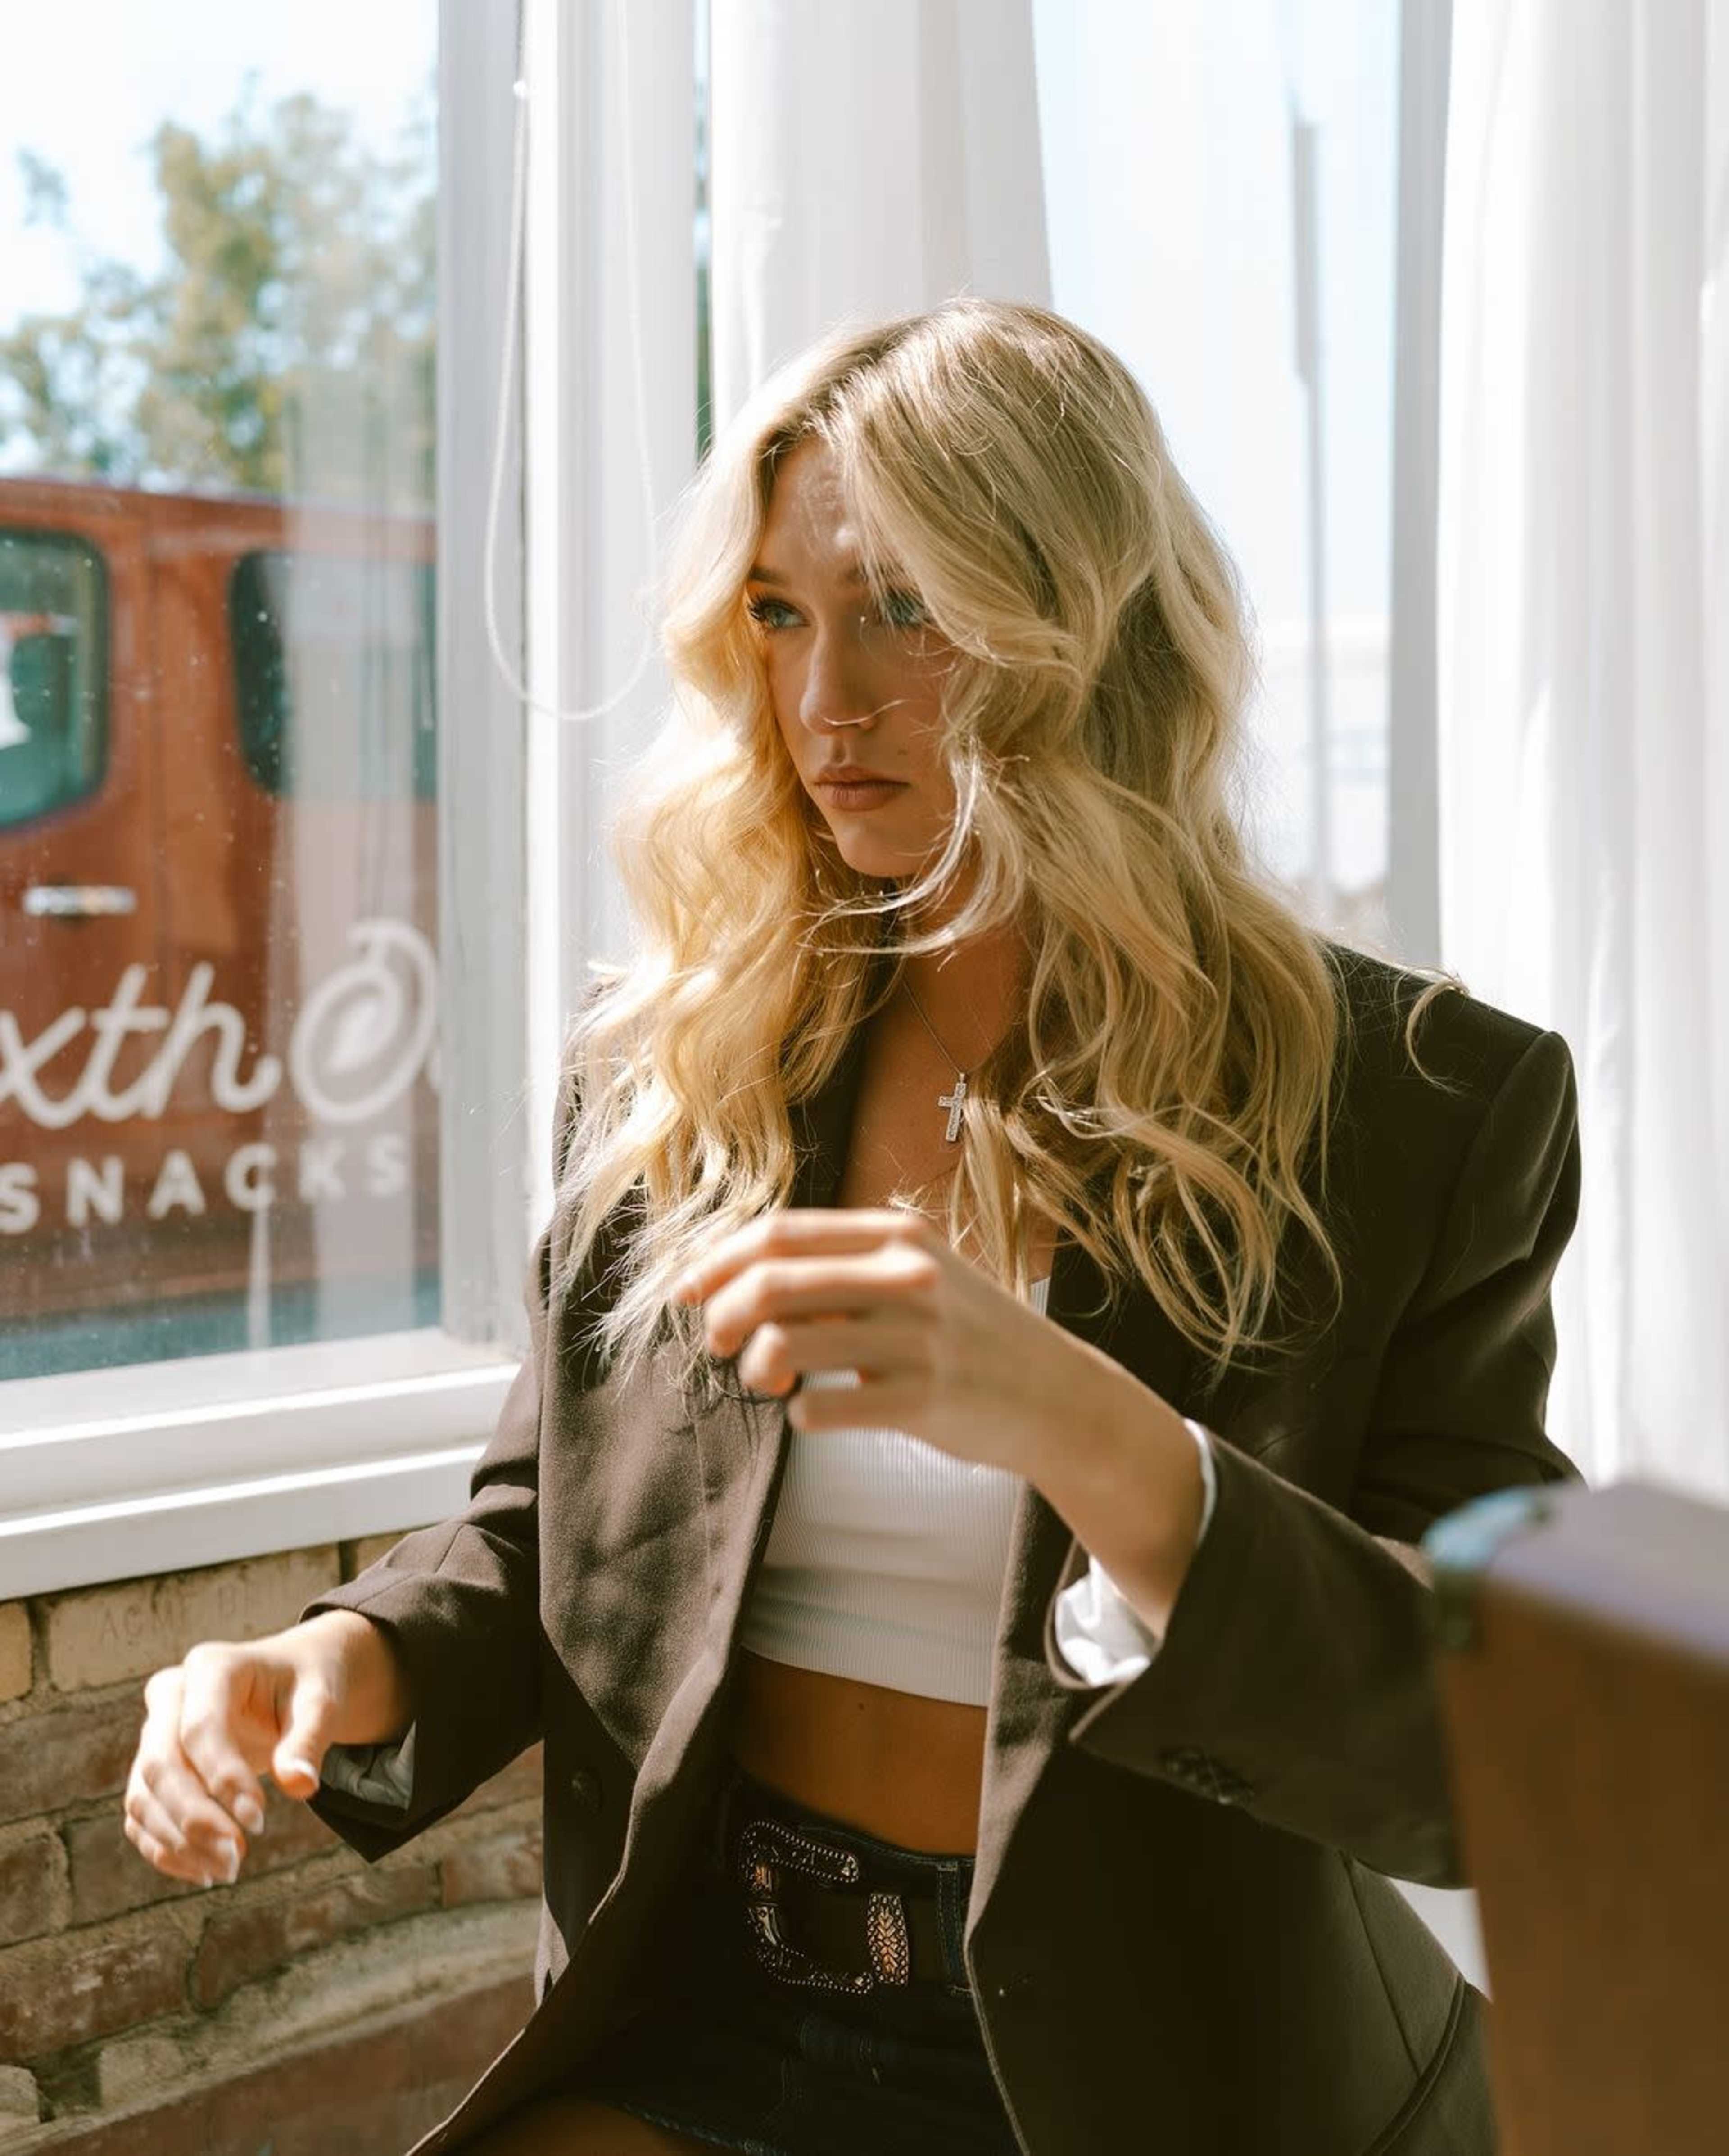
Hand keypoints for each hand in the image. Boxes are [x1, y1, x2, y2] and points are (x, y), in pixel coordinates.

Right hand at [123, 1624, 355, 1886]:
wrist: (292, 1681)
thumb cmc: (307, 1686)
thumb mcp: (321, 1702)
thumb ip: (309, 1739)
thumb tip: (299, 1786)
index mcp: (210, 1667)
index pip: (200, 1729)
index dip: (223, 1779)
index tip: (259, 1822)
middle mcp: (171, 1696)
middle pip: (159, 1763)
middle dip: (194, 1817)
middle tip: (237, 1857)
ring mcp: (154, 1733)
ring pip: (142, 1795)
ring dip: (178, 1842)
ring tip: (228, 1870)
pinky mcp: (152, 1769)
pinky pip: (141, 1815)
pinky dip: (165, 1849)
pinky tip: (204, 1871)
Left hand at [672, 1207, 1099, 1475]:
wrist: (1056, 1395)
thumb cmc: (968, 1335)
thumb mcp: (916, 1276)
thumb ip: (841, 1271)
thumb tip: (740, 1279)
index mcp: (896, 1235)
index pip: (780, 1232)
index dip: (716, 1259)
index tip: (685, 1290)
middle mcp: (906, 1275)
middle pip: (770, 1282)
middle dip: (720, 1314)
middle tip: (714, 1342)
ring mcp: (917, 1337)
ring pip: (784, 1344)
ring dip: (753, 1368)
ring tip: (770, 1381)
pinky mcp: (922, 1398)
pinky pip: (822, 1407)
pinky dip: (799, 1414)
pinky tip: (814, 1412)